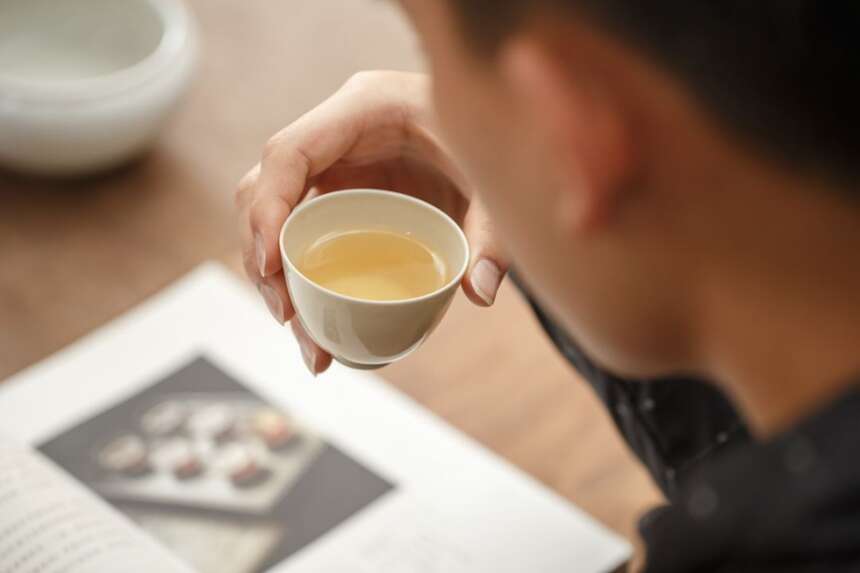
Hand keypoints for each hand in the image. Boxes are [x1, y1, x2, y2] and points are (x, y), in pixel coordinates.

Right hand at [236, 71, 508, 374]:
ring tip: (309, 342)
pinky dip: (300, 274)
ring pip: (278, 215)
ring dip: (277, 276)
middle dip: (264, 257)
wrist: (494, 124)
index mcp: (364, 107)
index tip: (271, 267)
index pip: (289, 153)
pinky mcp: (340, 191)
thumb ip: (492, 232)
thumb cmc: (489, 134)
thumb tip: (481, 292)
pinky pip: (301, 229)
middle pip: (266, 189)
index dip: (268, 208)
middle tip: (288, 318)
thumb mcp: (494, 178)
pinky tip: (316, 322)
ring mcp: (333, 163)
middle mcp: (336, 133)